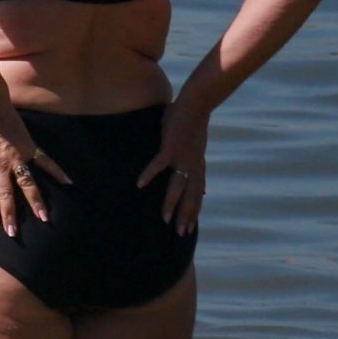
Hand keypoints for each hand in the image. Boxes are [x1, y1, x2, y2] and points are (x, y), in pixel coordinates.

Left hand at [0, 110, 70, 237]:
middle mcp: (1, 167)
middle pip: (6, 196)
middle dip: (9, 216)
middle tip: (13, 233)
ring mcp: (17, 158)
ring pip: (27, 184)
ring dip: (35, 202)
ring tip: (43, 218)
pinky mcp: (29, 147)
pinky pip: (45, 161)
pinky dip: (57, 171)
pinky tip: (68, 182)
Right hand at [137, 101, 209, 234]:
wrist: (197, 105)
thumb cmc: (191, 122)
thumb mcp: (194, 145)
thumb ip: (191, 160)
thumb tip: (190, 173)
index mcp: (197, 166)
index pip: (197, 194)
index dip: (193, 212)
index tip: (189, 227)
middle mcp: (192, 166)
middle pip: (190, 197)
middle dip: (185, 216)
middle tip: (180, 233)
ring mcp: (181, 158)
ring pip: (177, 187)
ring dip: (170, 204)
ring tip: (164, 218)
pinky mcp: (170, 148)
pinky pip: (158, 165)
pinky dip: (148, 175)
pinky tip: (139, 184)